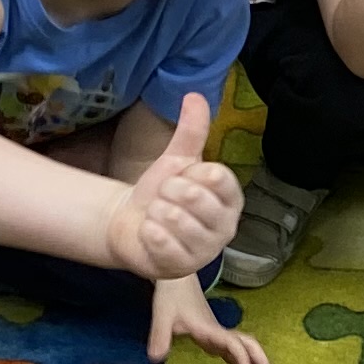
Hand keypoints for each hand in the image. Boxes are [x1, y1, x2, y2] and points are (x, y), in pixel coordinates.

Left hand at [117, 92, 241, 278]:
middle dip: (168, 192)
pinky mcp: (182, 268)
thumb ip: (191, 131)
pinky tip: (149, 232)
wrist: (133, 224)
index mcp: (230, 200)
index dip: (191, 174)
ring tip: (156, 216)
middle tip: (164, 199)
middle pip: (194, 197)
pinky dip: (148, 232)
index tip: (182, 177)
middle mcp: (225, 228)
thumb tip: (195, 95)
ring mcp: (206, 252)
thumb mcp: (177, 159)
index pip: (218, 178)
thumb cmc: (162, 193)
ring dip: (156, 212)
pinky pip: (162, 241)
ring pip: (175, 219)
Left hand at [148, 270, 274, 363]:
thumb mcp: (162, 315)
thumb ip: (160, 336)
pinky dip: (240, 363)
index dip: (242, 359)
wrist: (178, 279)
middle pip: (248, 345)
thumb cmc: (171, 295)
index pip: (233, 345)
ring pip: (243, 349)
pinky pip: (232, 350)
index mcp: (210, 330)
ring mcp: (218, 334)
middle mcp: (219, 333)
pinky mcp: (213, 335)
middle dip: (259, 362)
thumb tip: (155, 359)